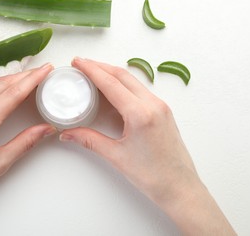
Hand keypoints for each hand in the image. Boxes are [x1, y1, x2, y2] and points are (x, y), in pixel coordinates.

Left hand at [0, 63, 55, 234]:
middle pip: (2, 84)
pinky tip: (7, 89)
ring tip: (29, 77)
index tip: (46, 70)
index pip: (13, 93)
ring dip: (11, 79)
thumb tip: (46, 129)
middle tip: (43, 71)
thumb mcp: (0, 164)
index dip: (33, 79)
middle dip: (25, 75)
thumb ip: (25, 142)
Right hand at [60, 58, 235, 234]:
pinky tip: (113, 89)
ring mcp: (161, 106)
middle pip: (122, 76)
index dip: (92, 70)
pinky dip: (124, 84)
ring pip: (133, 81)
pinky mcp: (163, 111)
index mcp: (141, 114)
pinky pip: (141, 90)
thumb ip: (90, 140)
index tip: (78, 62)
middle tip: (82, 64)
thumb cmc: (153, 175)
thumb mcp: (116, 156)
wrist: (180, 187)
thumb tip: (68, 133)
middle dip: (100, 67)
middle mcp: (153, 104)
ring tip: (94, 73)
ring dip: (113, 74)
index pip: (111, 83)